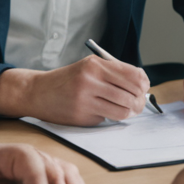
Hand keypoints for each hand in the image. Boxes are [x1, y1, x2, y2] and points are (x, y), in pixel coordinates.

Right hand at [0, 56, 149, 126]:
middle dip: (139, 101)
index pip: (134, 75)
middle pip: (131, 94)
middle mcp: (91, 80)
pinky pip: (107, 118)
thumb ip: (114, 72)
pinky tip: (103, 111)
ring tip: (125, 109)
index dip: (144, 84)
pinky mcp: (82, 116)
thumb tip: (142, 83)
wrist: (39, 92)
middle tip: (137, 102)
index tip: (144, 88)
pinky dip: (110, 116)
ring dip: (128, 112)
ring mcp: (85, 100)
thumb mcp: (89, 66)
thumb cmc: (68, 79)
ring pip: (123, 110)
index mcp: (96, 65)